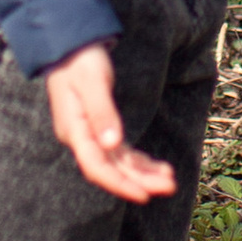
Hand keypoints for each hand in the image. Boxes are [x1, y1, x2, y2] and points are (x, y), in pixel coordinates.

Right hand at [45, 44, 176, 202]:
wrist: (71, 45)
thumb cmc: (80, 60)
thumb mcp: (92, 82)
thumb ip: (102, 112)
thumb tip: (112, 144)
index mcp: (74, 130)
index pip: (97, 167)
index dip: (120, 184)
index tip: (144, 195)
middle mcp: (80, 138)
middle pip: (111, 169)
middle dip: (140, 180)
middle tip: (170, 187)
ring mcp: (90, 135)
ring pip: (118, 162)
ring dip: (143, 172)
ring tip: (170, 179)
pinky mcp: (99, 128)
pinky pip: (120, 152)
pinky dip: (138, 160)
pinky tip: (157, 167)